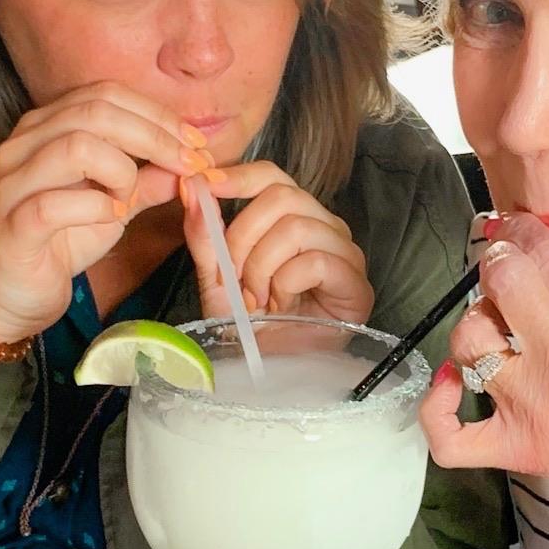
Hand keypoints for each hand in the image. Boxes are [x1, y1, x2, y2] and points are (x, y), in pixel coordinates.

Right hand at [0, 84, 194, 343]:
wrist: (12, 291)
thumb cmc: (61, 239)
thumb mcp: (117, 203)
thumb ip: (150, 179)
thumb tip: (194, 162)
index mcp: (48, 126)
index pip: (107, 95)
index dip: (158, 115)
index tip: (196, 145)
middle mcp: (24, 143)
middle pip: (96, 111)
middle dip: (154, 137)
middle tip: (187, 166)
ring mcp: (13, 181)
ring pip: (77, 146)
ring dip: (122, 172)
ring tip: (129, 200)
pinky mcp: (12, 224)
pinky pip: (57, 203)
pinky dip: (97, 208)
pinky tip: (111, 218)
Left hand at [182, 162, 374, 325]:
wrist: (273, 372)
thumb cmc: (251, 327)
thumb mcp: (216, 279)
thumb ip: (205, 235)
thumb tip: (193, 188)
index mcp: (293, 219)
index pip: (273, 176)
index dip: (240, 176)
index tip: (206, 185)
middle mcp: (323, 227)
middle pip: (282, 196)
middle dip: (243, 237)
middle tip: (234, 277)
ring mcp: (344, 252)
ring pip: (297, 227)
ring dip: (263, 267)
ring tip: (259, 298)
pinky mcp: (355, 281)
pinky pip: (316, 260)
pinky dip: (287, 284)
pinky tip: (284, 305)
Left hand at [423, 216, 548, 548]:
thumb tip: (533, 255)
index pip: (544, 256)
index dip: (525, 232)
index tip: (520, 230)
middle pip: (501, 285)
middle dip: (500, 265)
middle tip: (508, 268)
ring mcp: (535, 412)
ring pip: (467, 342)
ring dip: (476, 324)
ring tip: (497, 325)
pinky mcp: (519, 451)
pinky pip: (448, 435)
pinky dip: (439, 406)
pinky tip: (455, 382)